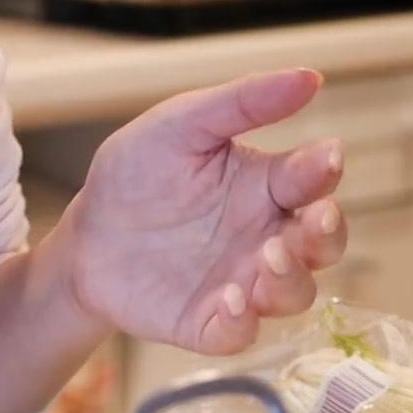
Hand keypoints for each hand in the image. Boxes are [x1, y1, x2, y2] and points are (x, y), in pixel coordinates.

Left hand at [51, 69, 348, 355]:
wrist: (85, 236)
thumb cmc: (136, 175)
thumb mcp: (181, 125)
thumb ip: (241, 103)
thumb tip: (310, 77)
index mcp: (266, 187)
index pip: (313, 180)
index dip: (325, 171)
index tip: (327, 157)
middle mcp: (266, 238)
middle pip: (321, 245)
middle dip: (328, 235)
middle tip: (315, 220)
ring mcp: (241, 284)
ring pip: (294, 293)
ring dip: (291, 278)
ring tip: (269, 256)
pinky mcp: (208, 323)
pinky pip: (240, 334)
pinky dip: (242, 321)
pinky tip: (229, 298)